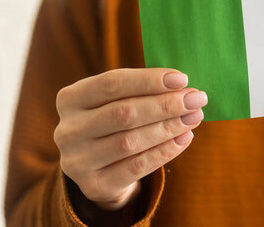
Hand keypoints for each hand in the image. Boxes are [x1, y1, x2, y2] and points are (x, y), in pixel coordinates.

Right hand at [53, 68, 206, 209]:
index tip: (182, 78)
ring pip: (130, 141)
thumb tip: (183, 87)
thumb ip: (143, 91)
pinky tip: (184, 138)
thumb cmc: (114, 123)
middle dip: (165, 104)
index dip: (149, 80)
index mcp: (71, 98)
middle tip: (196, 99)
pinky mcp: (93, 185)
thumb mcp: (118, 101)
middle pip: (123, 112)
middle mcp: (67, 129)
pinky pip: (135, 167)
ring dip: (168, 127)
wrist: (99, 168)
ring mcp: (77, 160)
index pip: (112, 83)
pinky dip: (164, 152)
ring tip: (194, 117)